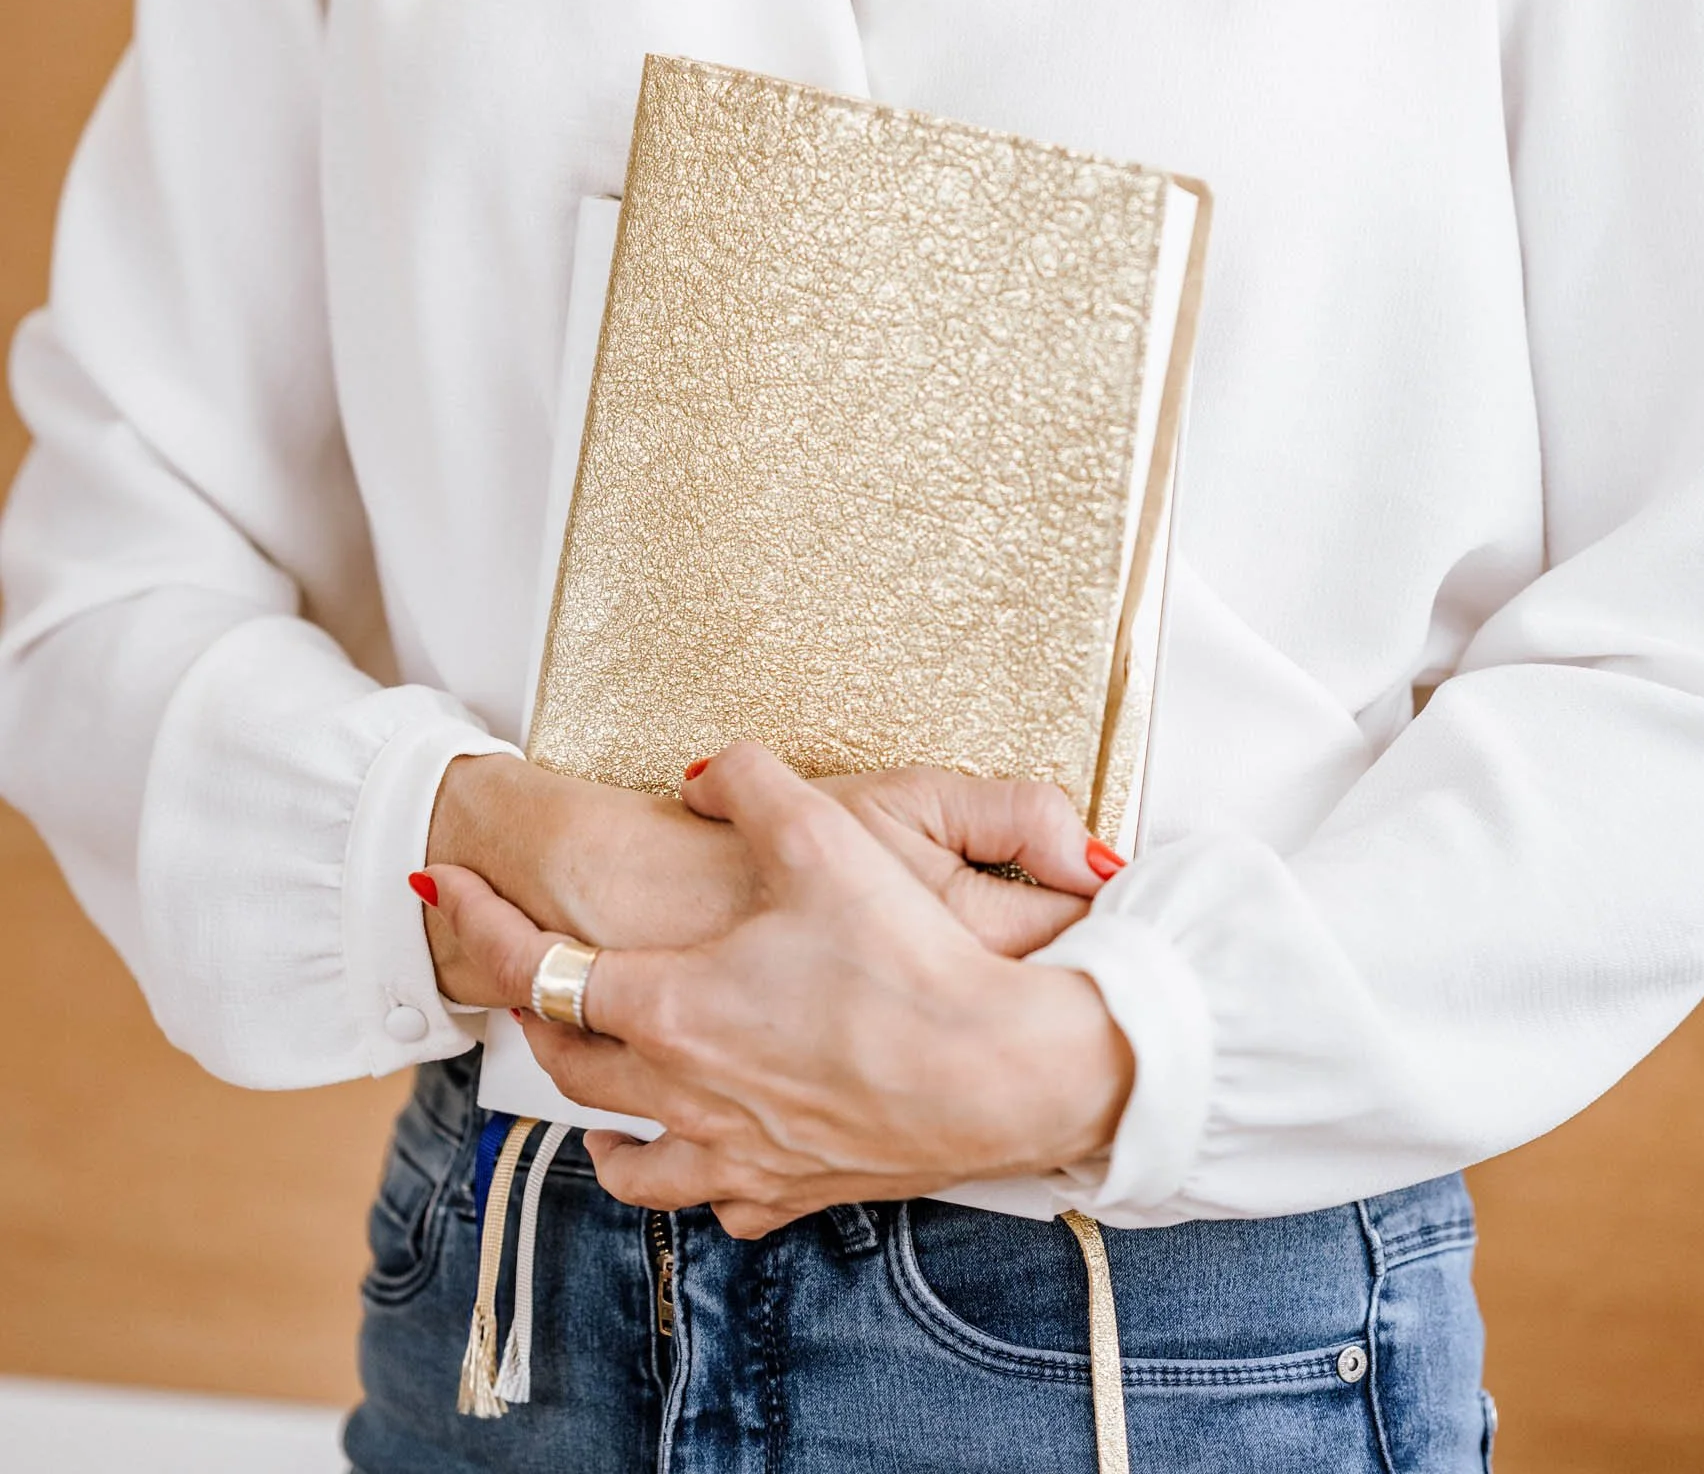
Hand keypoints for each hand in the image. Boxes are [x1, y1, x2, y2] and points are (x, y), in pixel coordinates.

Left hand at [426, 740, 1134, 1234]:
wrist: (997, 1072)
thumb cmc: (906, 959)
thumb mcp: (822, 833)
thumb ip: (746, 783)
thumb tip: (702, 771)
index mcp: (671, 1008)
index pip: (538, 970)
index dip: (477, 922)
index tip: (437, 886)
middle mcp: (685, 1092)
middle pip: (569, 1064)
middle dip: (527, 1013)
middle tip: (510, 978)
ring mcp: (736, 1153)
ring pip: (629, 1154)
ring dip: (595, 1118)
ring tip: (586, 1097)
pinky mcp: (795, 1191)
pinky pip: (717, 1201)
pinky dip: (692, 1176)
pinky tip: (705, 1157)